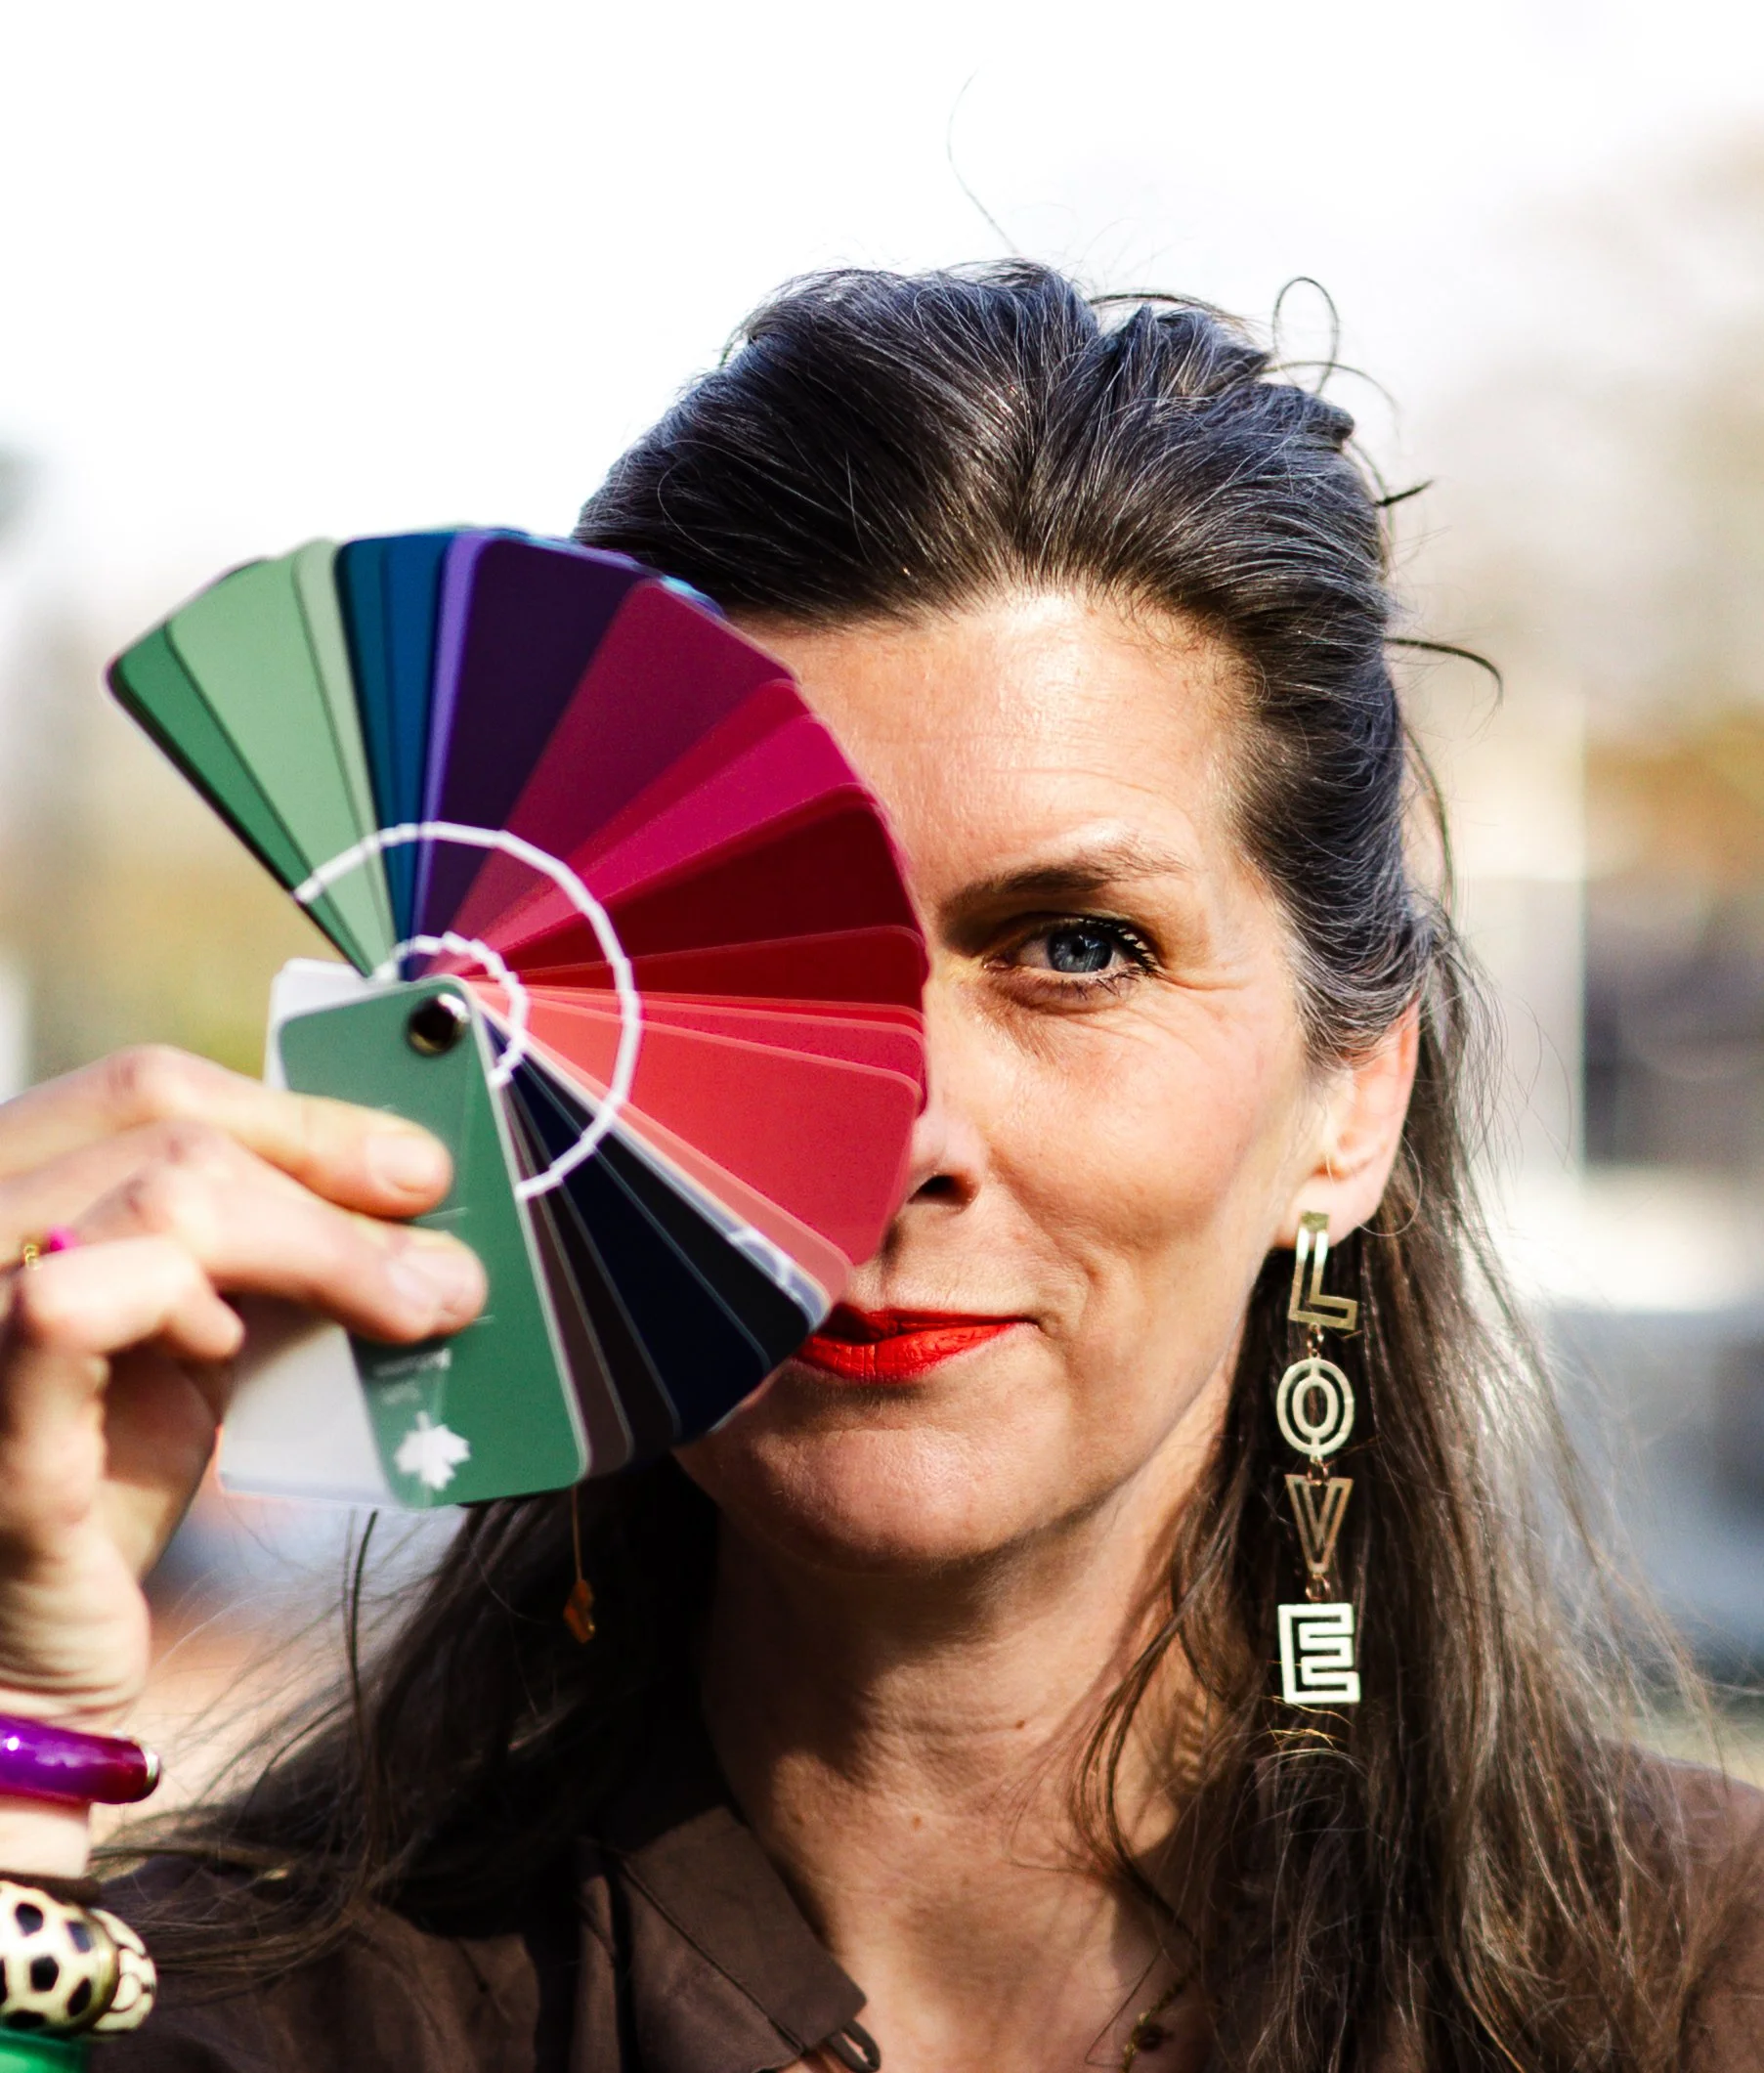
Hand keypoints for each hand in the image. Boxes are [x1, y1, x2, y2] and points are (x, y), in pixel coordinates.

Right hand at [0, 1046, 483, 1829]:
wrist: (15, 1666)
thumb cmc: (99, 1490)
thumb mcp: (191, 1336)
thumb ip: (258, 1254)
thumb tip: (401, 1191)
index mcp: (2, 1190)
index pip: (142, 1086)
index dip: (298, 1115)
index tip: (413, 1167)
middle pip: (166, 1126)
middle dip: (333, 1184)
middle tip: (440, 1260)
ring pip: (160, 1194)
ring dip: (322, 1248)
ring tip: (404, 1310)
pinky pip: (72, 1302)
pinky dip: (182, 1301)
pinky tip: (228, 1345)